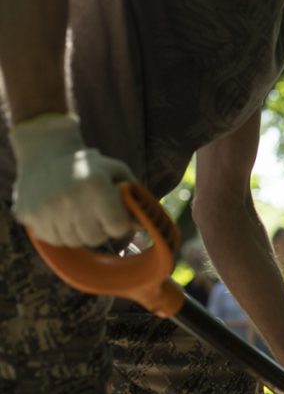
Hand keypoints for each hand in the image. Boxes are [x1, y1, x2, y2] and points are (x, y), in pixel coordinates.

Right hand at [10, 113, 135, 245]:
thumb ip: (135, 197)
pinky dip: (59, 232)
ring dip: (79, 232)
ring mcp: (46, 208)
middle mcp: (70, 199)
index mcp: (95, 186)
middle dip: (100, 229)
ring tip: (76, 211)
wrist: (45, 151)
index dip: (119, 222)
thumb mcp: (117, 171)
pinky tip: (60, 213)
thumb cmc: (89, 165)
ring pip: (73, 241)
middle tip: (94, 212)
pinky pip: (52, 239)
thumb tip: (144, 226)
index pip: (118, 227)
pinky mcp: (28, 214)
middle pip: (95, 238)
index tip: (114, 213)